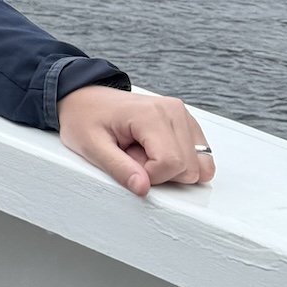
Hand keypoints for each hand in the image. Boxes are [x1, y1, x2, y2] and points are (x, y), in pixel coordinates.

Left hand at [57, 86, 214, 195]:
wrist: (85, 98)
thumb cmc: (85, 118)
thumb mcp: (92, 147)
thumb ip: (120, 169)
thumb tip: (143, 188)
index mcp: (151, 114)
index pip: (172, 163)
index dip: (150, 176)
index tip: (128, 163)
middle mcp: (174, 111)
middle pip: (190, 168)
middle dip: (160, 173)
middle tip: (132, 155)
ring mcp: (183, 115)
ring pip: (200, 165)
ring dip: (171, 168)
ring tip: (141, 152)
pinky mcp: (187, 123)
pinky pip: (200, 156)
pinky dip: (179, 161)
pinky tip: (154, 151)